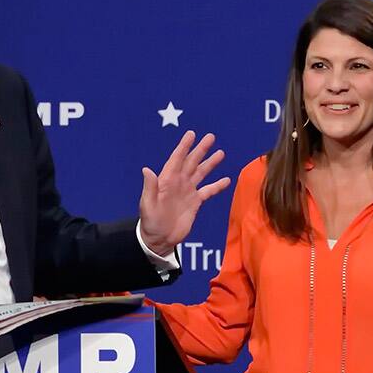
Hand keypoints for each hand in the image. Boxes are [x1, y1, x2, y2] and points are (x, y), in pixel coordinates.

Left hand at [139, 130, 230, 255]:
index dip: (184, 146)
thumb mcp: (147, 205)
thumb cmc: (150, 222)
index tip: (192, 134)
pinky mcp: (195, 202)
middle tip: (211, 137)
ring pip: (201, 173)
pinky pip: (208, 191)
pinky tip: (227, 180)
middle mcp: (179, 182)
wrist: (160, 239)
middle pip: (192, 162)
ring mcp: (188, 191)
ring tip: (221, 153)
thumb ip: (150, 188)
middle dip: (201, 149)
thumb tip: (146, 169)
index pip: (177, 159)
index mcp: (167, 180)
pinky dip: (217, 185)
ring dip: (210, 163)